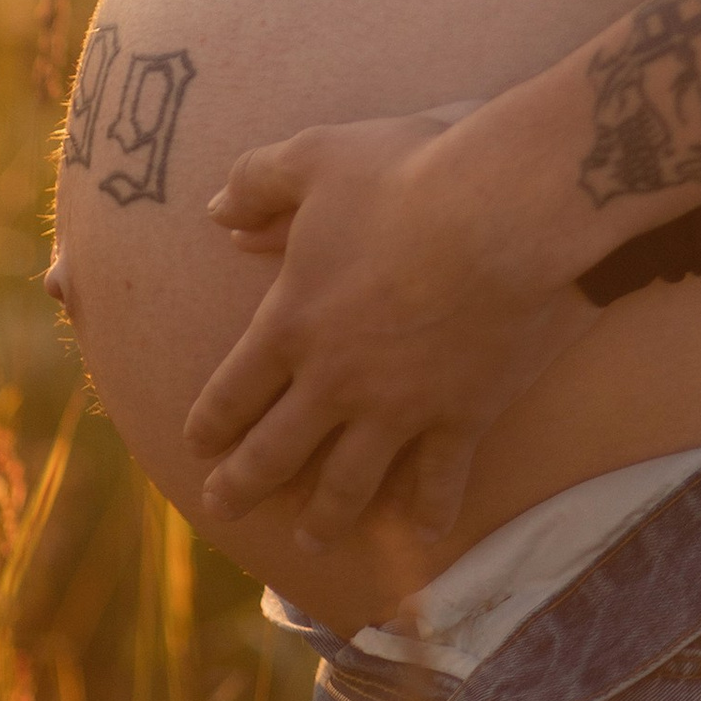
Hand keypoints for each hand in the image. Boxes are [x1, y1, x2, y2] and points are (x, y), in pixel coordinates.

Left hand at [185, 103, 595, 549]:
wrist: (502, 213)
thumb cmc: (403, 176)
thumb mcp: (315, 157)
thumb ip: (257, 181)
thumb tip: (215, 210)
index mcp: (292, 324)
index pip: (233, 391)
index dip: (209, 423)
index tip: (198, 444)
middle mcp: (335, 382)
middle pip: (276, 453)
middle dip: (243, 487)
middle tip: (222, 508)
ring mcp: (399, 409)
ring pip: (349, 484)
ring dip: (325, 518)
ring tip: (311, 544)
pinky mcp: (460, 416)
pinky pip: (440, 479)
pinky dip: (430, 510)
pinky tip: (423, 531)